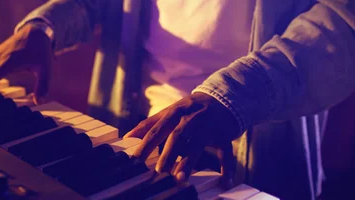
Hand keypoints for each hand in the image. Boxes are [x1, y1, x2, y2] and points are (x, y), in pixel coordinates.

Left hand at [124, 92, 240, 185]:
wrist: (223, 98)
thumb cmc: (189, 110)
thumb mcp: (170, 112)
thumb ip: (149, 124)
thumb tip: (127, 137)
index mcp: (174, 112)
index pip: (157, 130)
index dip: (145, 145)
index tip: (135, 161)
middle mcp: (191, 118)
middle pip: (177, 137)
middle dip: (168, 154)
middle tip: (159, 171)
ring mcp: (208, 127)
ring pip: (198, 145)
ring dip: (189, 162)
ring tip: (180, 178)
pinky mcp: (224, 136)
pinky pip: (226, 153)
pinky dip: (226, 168)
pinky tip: (224, 182)